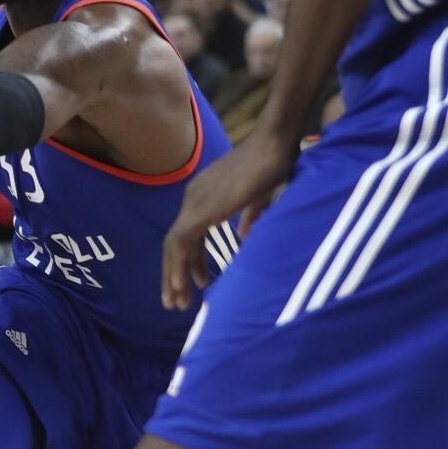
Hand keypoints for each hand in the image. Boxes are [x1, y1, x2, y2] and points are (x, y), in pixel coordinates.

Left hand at [161, 130, 298, 308]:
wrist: (274, 145)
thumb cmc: (274, 165)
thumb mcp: (259, 197)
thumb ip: (249, 216)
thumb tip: (243, 236)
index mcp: (204, 194)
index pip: (189, 234)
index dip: (192, 260)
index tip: (200, 282)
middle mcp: (193, 198)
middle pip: (175, 243)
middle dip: (175, 273)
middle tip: (177, 301)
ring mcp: (194, 203)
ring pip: (173, 247)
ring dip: (173, 276)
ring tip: (176, 303)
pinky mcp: (200, 210)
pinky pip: (181, 244)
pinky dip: (179, 267)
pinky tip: (184, 287)